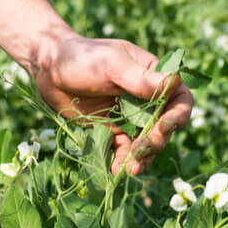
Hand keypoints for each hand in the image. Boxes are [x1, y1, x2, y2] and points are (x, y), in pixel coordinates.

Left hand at [32, 30, 192, 174]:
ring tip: (130, 169)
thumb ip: (142, 78)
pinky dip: (122, 161)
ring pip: (146, 143)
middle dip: (156, 141)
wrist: (48, 69)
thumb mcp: (112, 64)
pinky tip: (115, 170)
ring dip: (142, 157)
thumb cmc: (82, 57)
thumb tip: (176, 81)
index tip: (163, 127)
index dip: (177, 116)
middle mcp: (146, 99)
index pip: (179, 99)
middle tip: (142, 149)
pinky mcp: (112, 130)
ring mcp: (129, 117)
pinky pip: (124, 150)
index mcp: (153, 77)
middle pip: (165, 127)